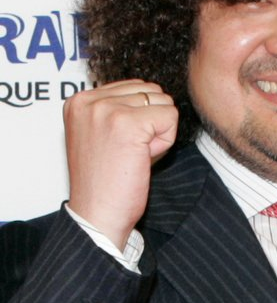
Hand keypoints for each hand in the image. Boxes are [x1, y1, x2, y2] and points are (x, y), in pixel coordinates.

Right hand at [64, 80, 177, 249]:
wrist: (97, 215)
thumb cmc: (105, 181)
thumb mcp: (103, 133)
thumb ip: (119, 108)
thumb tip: (152, 91)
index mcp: (79, 100)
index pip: (135, 86)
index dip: (140, 118)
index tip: (118, 145)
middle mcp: (88, 100)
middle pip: (152, 92)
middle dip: (151, 123)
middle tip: (129, 152)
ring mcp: (106, 110)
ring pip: (164, 103)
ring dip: (159, 132)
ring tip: (134, 155)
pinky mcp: (128, 124)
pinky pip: (170, 117)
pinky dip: (165, 142)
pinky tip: (142, 159)